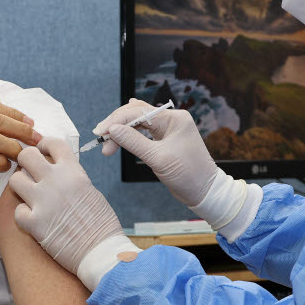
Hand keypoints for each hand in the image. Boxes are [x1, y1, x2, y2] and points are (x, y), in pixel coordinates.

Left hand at [10, 137, 123, 275]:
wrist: (101, 252)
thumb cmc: (101, 224)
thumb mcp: (90, 190)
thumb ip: (71, 176)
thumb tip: (57, 170)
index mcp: (73, 171)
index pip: (53, 143)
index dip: (44, 145)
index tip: (41, 151)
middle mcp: (56, 181)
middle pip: (26, 156)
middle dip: (25, 162)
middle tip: (29, 172)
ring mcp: (43, 201)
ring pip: (14, 180)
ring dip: (20, 187)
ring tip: (29, 196)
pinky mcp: (34, 223)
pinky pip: (17, 211)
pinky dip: (23, 216)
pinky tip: (34, 220)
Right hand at [94, 99, 217, 207]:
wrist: (204, 191)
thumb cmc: (188, 175)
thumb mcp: (158, 158)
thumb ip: (133, 142)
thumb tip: (112, 130)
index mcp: (174, 118)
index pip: (139, 112)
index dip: (117, 121)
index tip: (101, 132)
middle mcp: (171, 119)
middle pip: (136, 114)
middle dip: (117, 125)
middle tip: (100, 138)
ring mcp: (168, 129)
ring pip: (138, 122)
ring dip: (121, 131)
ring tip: (106, 144)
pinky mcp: (164, 139)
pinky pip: (143, 131)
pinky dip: (129, 135)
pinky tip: (119, 132)